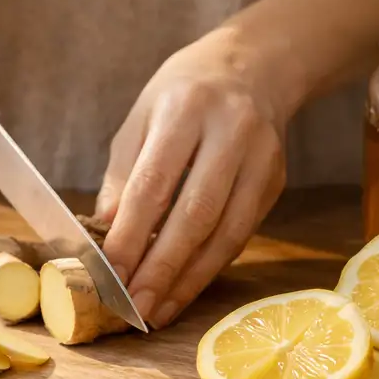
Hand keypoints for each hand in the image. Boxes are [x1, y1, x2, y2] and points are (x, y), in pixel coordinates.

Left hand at [97, 32, 287, 328]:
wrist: (253, 68)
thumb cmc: (183, 94)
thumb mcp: (141, 117)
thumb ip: (122, 175)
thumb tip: (104, 235)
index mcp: (186, 110)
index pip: (155, 183)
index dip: (131, 234)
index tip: (110, 274)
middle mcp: (230, 133)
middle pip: (196, 213)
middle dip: (162, 268)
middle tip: (134, 307)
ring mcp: (260, 160)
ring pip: (226, 232)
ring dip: (189, 279)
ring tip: (157, 311)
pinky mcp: (274, 184)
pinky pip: (241, 235)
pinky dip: (210, 267)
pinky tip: (184, 289)